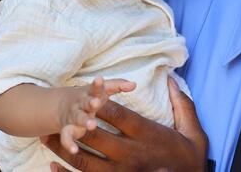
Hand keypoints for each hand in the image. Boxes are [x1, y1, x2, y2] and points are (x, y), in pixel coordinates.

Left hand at [43, 77, 207, 171]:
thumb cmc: (191, 159)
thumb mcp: (193, 131)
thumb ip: (182, 104)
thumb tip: (171, 78)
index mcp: (148, 137)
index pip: (118, 116)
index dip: (100, 102)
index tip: (87, 91)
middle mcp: (131, 156)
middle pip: (95, 137)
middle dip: (75, 122)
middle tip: (59, 111)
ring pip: (84, 160)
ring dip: (63, 148)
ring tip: (47, 136)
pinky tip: (52, 166)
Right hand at [58, 77, 135, 153]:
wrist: (61, 105)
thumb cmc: (90, 97)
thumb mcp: (101, 90)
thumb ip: (117, 85)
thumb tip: (134, 84)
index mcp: (90, 94)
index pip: (95, 88)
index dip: (97, 85)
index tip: (99, 79)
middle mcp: (81, 104)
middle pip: (86, 102)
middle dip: (91, 102)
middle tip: (96, 102)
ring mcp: (74, 116)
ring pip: (78, 119)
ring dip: (84, 121)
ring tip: (92, 125)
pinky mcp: (68, 130)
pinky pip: (66, 137)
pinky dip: (68, 144)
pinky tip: (74, 150)